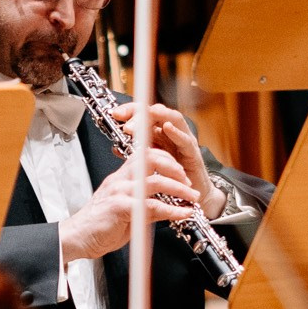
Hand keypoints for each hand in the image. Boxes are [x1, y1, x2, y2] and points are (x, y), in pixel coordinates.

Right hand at [58, 154, 198, 264]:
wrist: (78, 238)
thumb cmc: (98, 226)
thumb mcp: (126, 211)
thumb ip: (144, 205)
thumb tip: (165, 206)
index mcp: (121, 177)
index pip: (146, 155)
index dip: (167, 160)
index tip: (181, 173)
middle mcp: (121, 180)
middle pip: (153, 159)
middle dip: (176, 168)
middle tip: (189, 183)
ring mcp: (120, 191)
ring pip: (156, 181)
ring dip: (179, 189)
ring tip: (192, 198)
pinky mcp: (121, 207)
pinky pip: (152, 205)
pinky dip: (172, 210)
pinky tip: (182, 214)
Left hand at [113, 103, 223, 217]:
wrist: (189, 197)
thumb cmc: (170, 179)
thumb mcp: (149, 164)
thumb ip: (135, 154)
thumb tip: (115, 147)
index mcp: (159, 133)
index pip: (145, 114)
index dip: (130, 111)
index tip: (116, 114)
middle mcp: (172, 133)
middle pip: (157, 113)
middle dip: (141, 113)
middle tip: (127, 122)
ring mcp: (183, 140)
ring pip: (173, 119)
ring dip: (158, 116)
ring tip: (146, 116)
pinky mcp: (193, 153)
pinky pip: (185, 139)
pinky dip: (176, 132)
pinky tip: (167, 128)